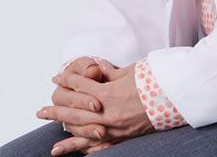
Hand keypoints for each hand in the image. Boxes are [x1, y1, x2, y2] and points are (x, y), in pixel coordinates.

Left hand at [37, 61, 154, 154]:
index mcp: (110, 94)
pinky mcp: (125, 137)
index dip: (67, 80)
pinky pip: (103, 146)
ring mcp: (116, 128)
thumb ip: (110, 73)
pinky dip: (90, 150)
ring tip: (53, 149)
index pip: (81, 87)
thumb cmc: (154, 79)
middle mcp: (109, 113)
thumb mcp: (131, 71)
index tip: (56, 78)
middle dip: (57, 112)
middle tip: (40, 111)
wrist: (176, 95)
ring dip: (69, 141)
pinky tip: (80, 155)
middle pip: (77, 113)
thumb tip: (95, 68)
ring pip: (87, 135)